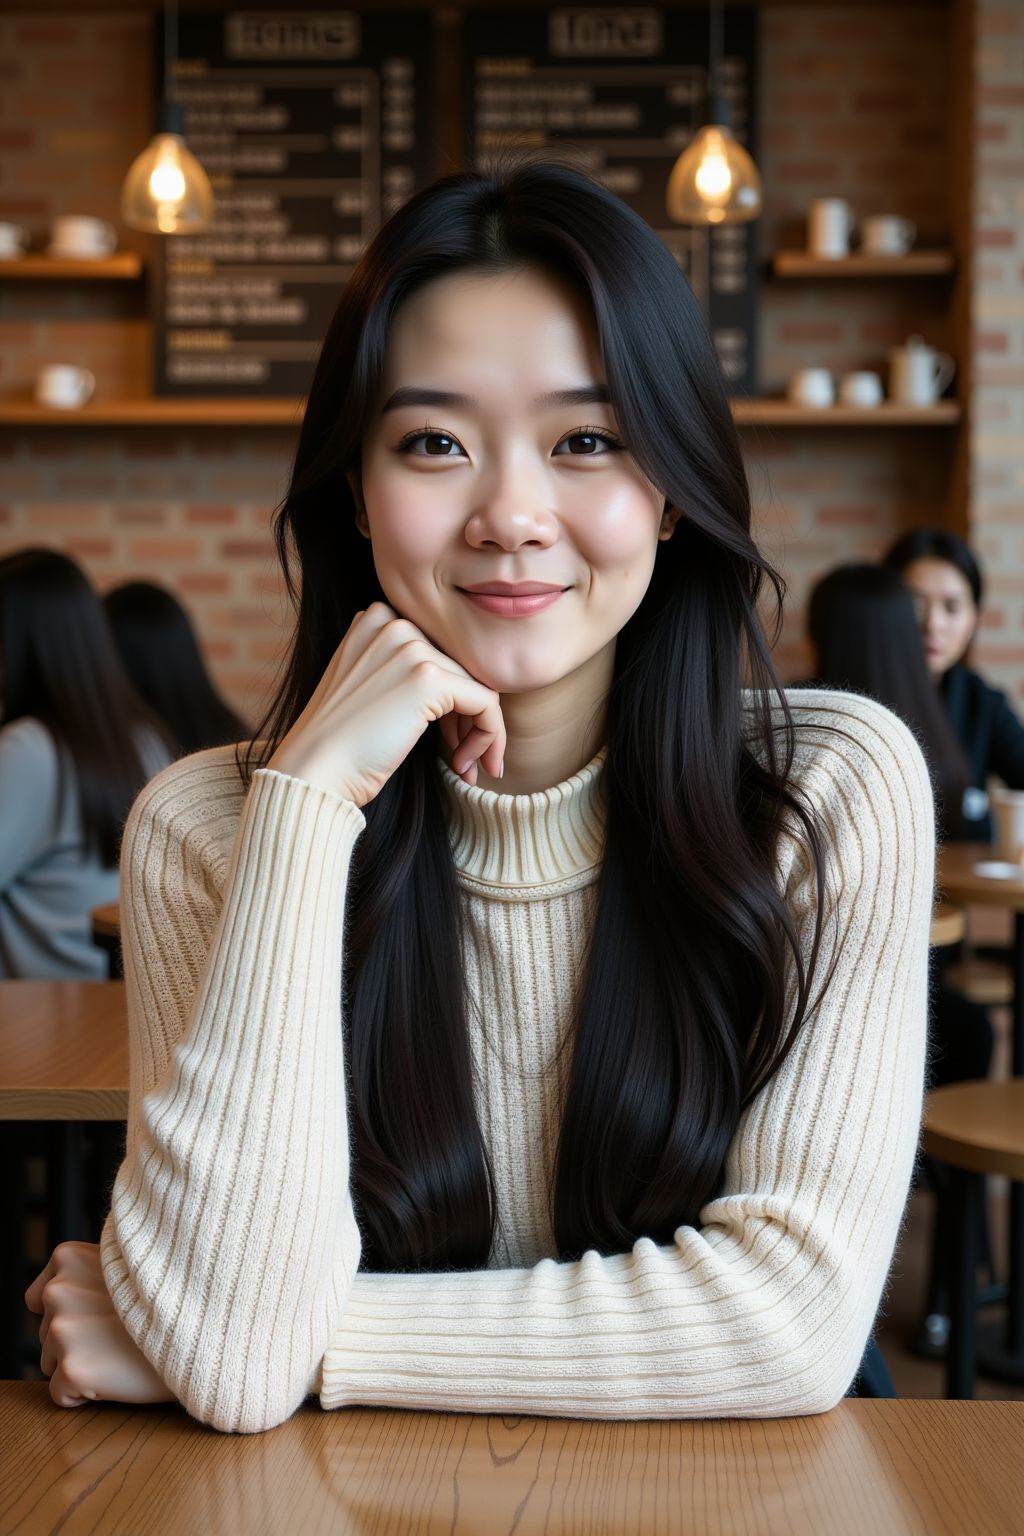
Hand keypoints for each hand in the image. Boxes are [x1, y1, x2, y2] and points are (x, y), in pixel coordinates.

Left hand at [25, 1241, 175, 1408]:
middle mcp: (58, 1289)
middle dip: (77, 1338)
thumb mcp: (128, 1262)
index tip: (104, 1311)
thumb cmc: (171, 1297)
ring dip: (79, 1364)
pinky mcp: (72, 1368)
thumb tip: (61, 1288)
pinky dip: (84, 1395)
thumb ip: (92, 1269)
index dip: (72, 1311)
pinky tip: (117, 1376)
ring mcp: (63, 1330)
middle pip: (46, 1334)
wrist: (206, 1330)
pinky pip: (61, 1395)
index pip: (41, 1298)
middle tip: (121, 1332)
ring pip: (51, 1364)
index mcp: (67, 1257)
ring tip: (122, 1351)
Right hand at [265, 601, 506, 805]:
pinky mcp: (429, 679)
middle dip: (466, 718)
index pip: (439, 652)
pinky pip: (487, 705)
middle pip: (461, 668)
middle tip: (460, 757)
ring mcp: (411, 648)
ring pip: (479, 687)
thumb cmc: (340, 744)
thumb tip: (469, 687)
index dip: (449, 697)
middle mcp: (393, 623)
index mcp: (374, 620)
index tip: (445, 736)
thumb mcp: (368, 689)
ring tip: (465, 766)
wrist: (314, 769)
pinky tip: (463, 767)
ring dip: (479, 733)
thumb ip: (404, 672)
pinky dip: (489, 738)